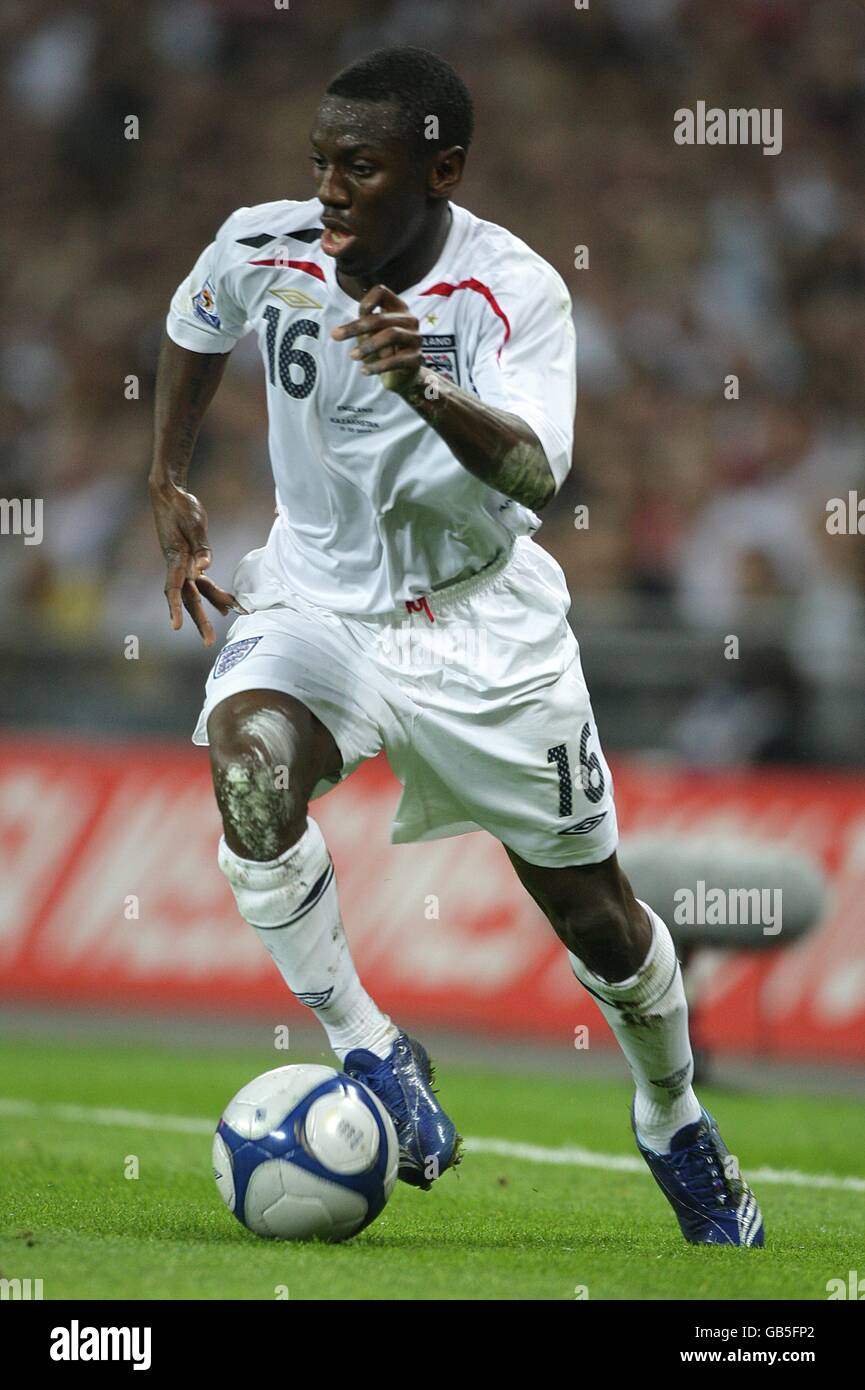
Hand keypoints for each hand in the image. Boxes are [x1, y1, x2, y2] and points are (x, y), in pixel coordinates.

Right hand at [149, 480, 245, 644]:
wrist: (170, 494)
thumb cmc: (181, 507)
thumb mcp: (195, 524)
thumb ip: (201, 546)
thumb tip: (205, 567)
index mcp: (176, 558)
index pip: (175, 589)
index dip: (176, 609)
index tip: (176, 628)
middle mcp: (178, 565)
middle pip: (188, 598)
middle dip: (199, 621)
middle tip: (209, 642)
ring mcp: (183, 564)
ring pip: (196, 592)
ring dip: (209, 608)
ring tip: (226, 622)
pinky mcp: (189, 559)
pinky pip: (201, 582)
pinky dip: (212, 593)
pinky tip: (224, 604)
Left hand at [332, 284, 422, 393]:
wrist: (401, 376)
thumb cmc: (383, 350)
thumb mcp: (370, 334)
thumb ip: (360, 326)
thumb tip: (337, 332)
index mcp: (398, 308)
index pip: (381, 292)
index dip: (367, 300)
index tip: (356, 314)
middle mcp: (410, 320)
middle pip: (381, 318)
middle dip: (356, 327)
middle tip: (335, 336)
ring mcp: (415, 339)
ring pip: (391, 335)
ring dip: (368, 346)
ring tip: (353, 356)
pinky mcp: (416, 359)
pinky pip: (395, 360)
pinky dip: (377, 366)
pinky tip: (364, 371)